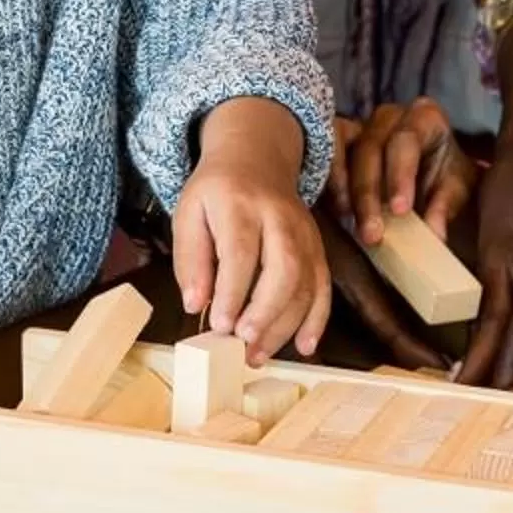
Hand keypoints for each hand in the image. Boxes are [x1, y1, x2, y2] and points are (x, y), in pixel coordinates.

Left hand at [175, 99, 331, 362]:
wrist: (256, 157)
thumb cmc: (216, 193)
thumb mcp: (188, 213)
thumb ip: (189, 258)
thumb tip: (195, 304)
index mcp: (240, 204)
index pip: (241, 251)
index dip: (233, 291)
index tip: (220, 325)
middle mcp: (279, 218)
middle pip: (284, 267)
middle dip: (266, 310)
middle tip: (244, 342)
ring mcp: (304, 233)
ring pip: (305, 281)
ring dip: (285, 324)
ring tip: (257, 355)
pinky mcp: (317, 247)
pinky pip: (324, 285)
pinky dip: (318, 319)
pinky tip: (304, 345)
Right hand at [331, 97, 476, 247]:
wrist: (431, 167)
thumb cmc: (443, 174)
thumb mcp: (454, 189)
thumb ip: (443, 208)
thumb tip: (433, 235)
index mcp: (424, 117)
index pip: (407, 141)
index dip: (400, 176)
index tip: (399, 211)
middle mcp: (389, 116)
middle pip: (371, 149)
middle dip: (369, 193)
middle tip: (372, 234)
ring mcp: (361, 125)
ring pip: (346, 153)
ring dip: (346, 191)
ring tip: (350, 223)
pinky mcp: (340, 139)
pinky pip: (329, 155)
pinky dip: (332, 182)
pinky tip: (338, 210)